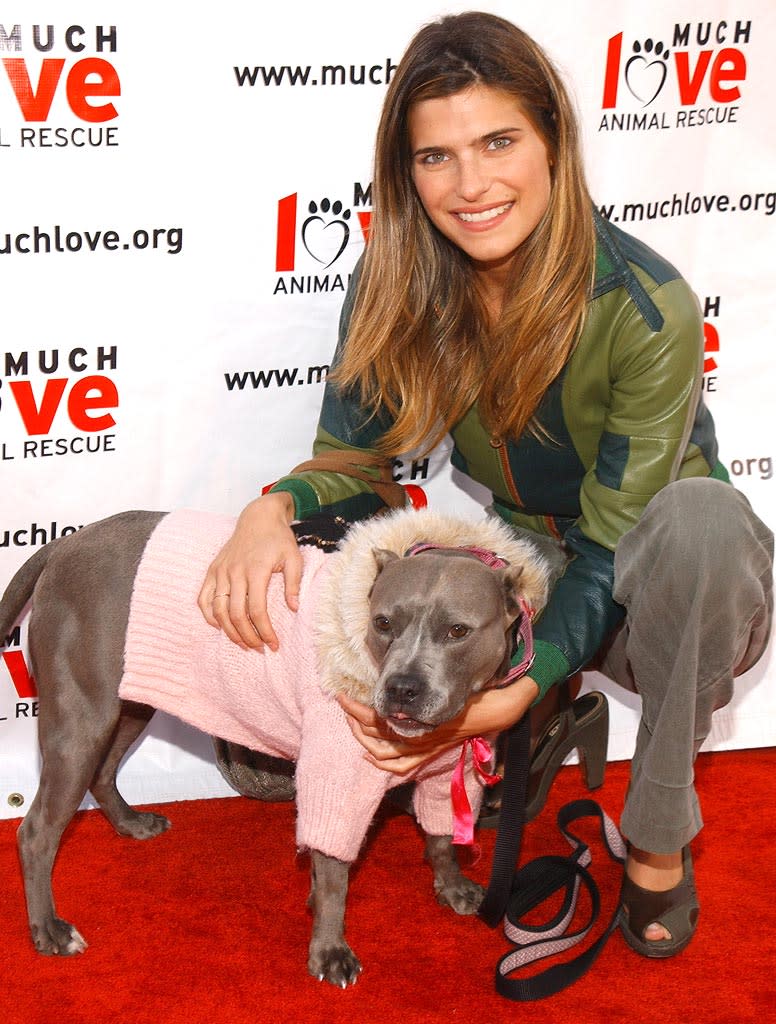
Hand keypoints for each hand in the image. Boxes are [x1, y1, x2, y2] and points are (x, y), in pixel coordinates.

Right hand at [197, 492, 300, 650]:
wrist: (258, 517)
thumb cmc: (278, 538)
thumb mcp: (294, 557)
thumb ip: (294, 583)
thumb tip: (293, 608)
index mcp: (256, 570)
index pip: (257, 610)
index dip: (265, 631)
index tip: (274, 644)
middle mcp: (235, 572)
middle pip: (235, 614)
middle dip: (247, 636)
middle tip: (259, 648)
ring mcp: (221, 571)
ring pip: (218, 610)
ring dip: (229, 631)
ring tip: (243, 642)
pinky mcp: (213, 570)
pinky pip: (204, 598)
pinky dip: (209, 615)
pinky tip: (220, 626)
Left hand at [337, 677, 539, 774]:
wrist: (504, 714)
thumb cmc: (498, 701)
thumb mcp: (499, 694)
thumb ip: (500, 686)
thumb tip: (519, 680)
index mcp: (432, 725)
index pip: (388, 725)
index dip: (363, 714)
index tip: (346, 698)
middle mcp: (425, 738)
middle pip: (379, 738)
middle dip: (355, 720)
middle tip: (341, 700)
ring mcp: (425, 747)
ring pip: (383, 753)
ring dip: (362, 738)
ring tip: (350, 717)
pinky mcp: (428, 749)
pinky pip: (398, 765)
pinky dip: (380, 762)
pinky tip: (368, 749)